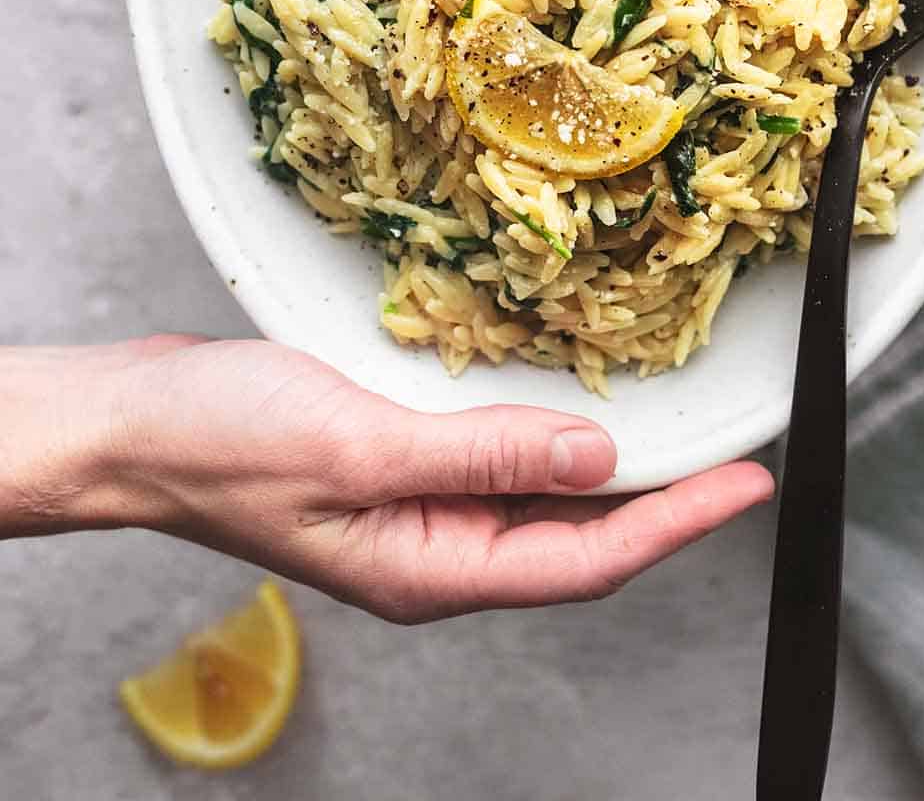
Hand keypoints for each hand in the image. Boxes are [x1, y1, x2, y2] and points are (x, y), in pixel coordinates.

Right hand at [3, 337, 770, 621]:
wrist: (136, 422)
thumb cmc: (222, 444)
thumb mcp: (362, 448)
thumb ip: (483, 456)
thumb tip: (599, 459)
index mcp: (432, 567)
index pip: (587, 559)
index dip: (678, 522)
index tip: (747, 486)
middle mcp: (437, 546)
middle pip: (578, 533)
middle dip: (664, 497)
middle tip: (735, 450)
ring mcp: (418, 506)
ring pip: (543, 494)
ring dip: (610, 462)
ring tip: (678, 424)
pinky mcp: (399, 460)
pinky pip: (496, 453)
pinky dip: (545, 428)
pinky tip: (568, 396)